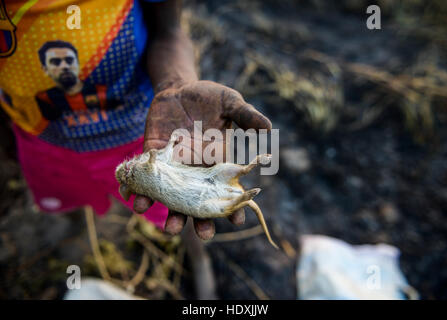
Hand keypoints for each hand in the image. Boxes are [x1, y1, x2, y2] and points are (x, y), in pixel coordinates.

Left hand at [132, 80, 271, 239]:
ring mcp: (174, 167)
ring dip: (171, 215)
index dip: (233, 206)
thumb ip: (247, 115)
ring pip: (173, 198)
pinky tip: (135, 201)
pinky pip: (146, 178)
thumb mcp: (230, 102)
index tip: (237, 220)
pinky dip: (139, 191)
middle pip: (200, 202)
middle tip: (205, 234)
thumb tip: (269, 128)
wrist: (178, 88)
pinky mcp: (154, 156)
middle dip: (202, 220)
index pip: (227, 189)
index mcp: (218, 162)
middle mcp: (196, 171)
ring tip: (170, 228)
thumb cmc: (209, 97)